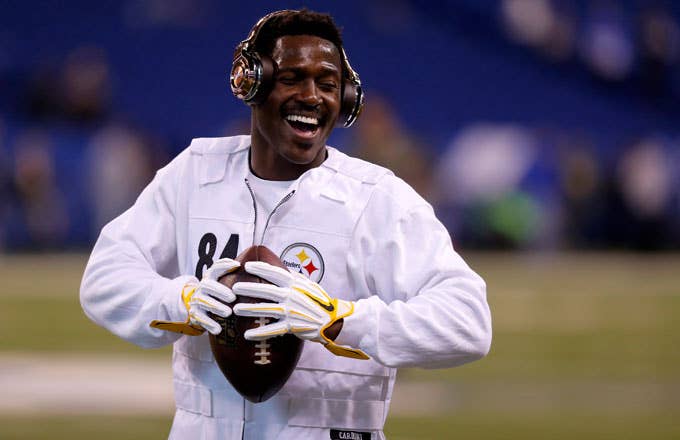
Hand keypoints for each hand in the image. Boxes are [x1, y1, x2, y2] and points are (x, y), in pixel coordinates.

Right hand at [150, 258, 239, 334]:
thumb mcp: (220, 282)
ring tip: (228, 313)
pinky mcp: (195, 314)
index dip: (225, 265)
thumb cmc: (215, 293)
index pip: (215, 268)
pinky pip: (201, 319)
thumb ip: (231, 275)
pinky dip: (209, 324)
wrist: (195, 306)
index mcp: (209, 278)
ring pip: (204, 302)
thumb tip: (247, 267)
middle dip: (220, 291)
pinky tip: (218, 329)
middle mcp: (202, 288)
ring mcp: (197, 301)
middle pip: (208, 286)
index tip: (237, 265)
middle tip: (232, 298)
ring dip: (216, 307)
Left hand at [232, 261, 368, 359]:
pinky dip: (259, 333)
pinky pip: (272, 329)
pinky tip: (247, 335)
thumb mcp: (309, 286)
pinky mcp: (292, 325)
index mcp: (295, 284)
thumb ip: (294, 279)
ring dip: (249, 309)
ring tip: (235, 310)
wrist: (332, 320)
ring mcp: (291, 311)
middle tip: (233, 288)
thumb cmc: (319, 302)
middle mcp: (291, 295)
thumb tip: (282, 270)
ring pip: (265, 309)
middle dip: (248, 288)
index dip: (260, 268)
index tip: (247, 266)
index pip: (275, 273)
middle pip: (265, 290)